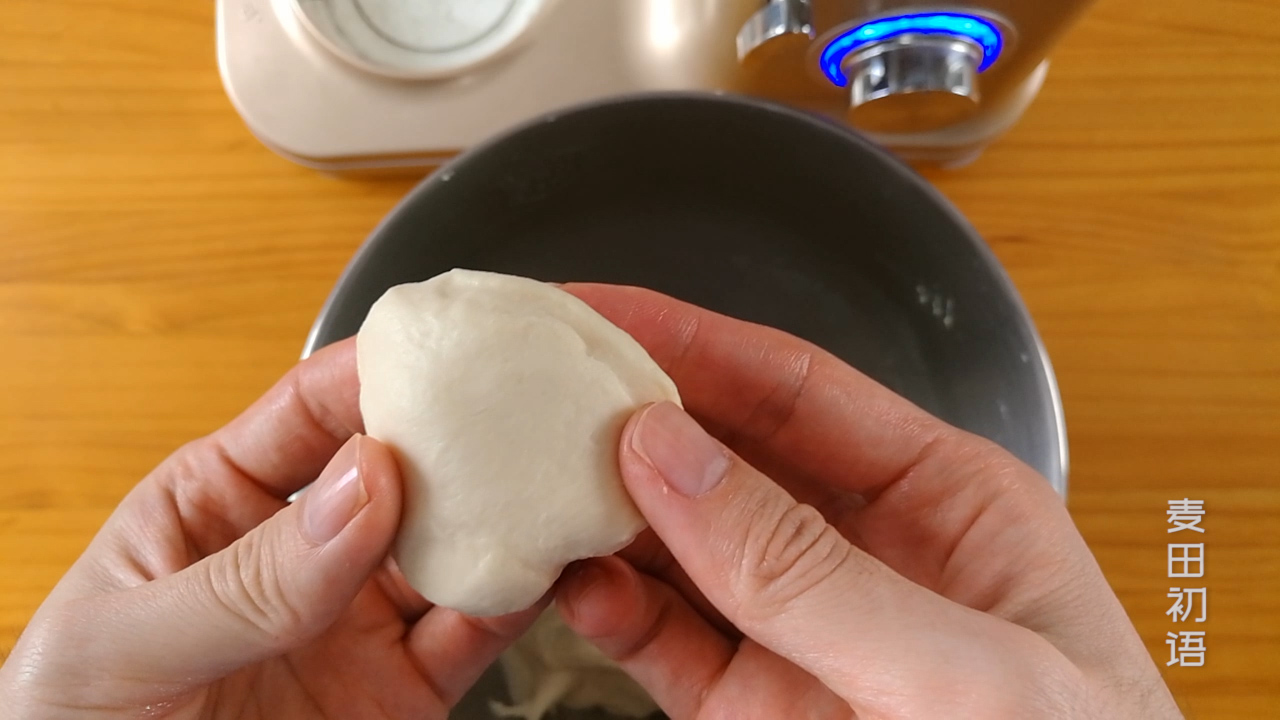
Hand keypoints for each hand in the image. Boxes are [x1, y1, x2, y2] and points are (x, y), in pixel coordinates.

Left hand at [0, 340, 543, 718]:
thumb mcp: (127, 644)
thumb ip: (244, 575)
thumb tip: (361, 483)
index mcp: (221, 501)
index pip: (312, 411)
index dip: (379, 372)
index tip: (444, 353)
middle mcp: (305, 550)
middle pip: (403, 468)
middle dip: (463, 432)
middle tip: (521, 407)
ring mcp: (358, 619)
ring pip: (454, 545)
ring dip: (503, 510)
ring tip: (550, 480)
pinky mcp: (403, 691)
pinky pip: (475, 632)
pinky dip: (517, 598)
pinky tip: (542, 569)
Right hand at [555, 284, 1182, 719]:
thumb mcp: (962, 670)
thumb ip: (810, 569)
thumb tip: (672, 456)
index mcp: (942, 499)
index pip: (795, 388)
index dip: (690, 339)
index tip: (594, 309)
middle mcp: (859, 552)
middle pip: (721, 454)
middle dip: (627, 415)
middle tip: (532, 386)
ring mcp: (798, 631)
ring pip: (676, 544)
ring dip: (602, 510)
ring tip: (529, 479)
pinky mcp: (749, 708)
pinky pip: (662, 639)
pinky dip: (608, 607)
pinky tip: (571, 582)